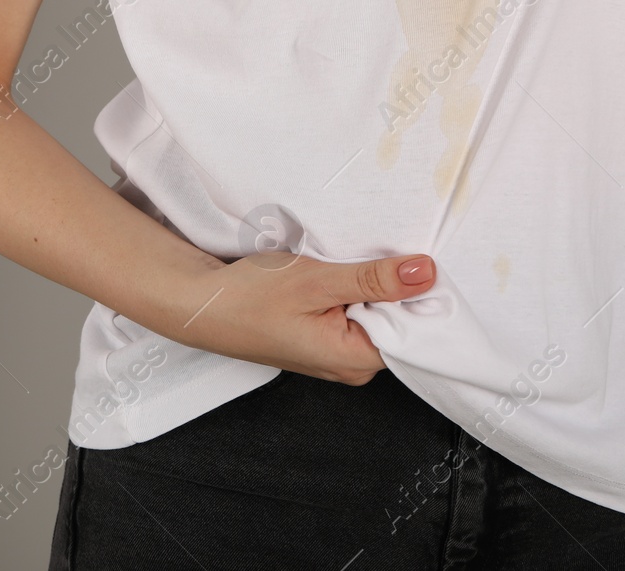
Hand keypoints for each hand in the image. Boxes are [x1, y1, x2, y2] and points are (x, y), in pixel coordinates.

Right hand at [172, 251, 436, 384]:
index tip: (413, 261)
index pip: (415, 330)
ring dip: (366, 286)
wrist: (197, 303)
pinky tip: (328, 275)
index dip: (418, 293)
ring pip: (373, 314)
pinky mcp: (320, 339)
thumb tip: (426, 273)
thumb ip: (375, 279)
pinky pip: (352, 313)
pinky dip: (347, 290)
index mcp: (356, 361)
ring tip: (339, 266)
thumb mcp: (317, 280)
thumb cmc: (247, 299)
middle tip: (364, 258)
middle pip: (397, 322)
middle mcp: (350, 366)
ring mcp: (334, 354)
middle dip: (390, 287)